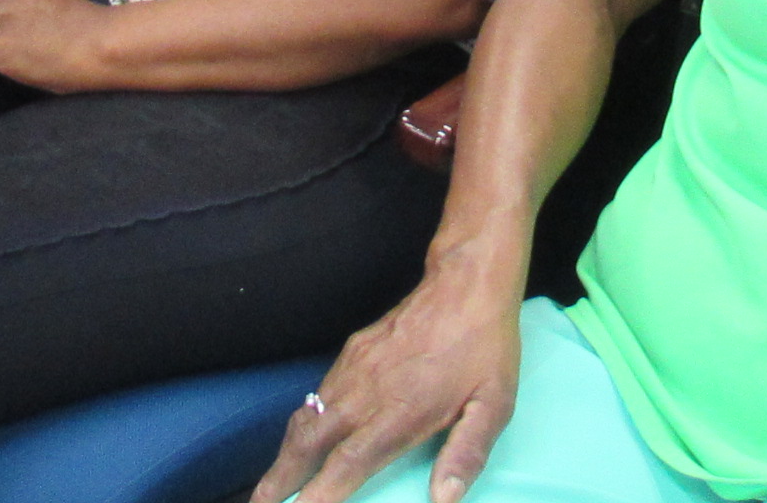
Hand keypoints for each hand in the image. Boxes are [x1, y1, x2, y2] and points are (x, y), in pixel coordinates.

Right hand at [250, 255, 525, 502]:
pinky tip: (304, 437)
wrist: (465, 284)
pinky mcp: (353, 349)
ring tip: (273, 481)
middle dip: (280, 476)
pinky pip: (318, 392)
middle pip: (310, 441)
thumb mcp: (493, 404)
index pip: (349, 461)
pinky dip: (302, 421)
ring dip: (287, 451)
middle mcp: (368, 391)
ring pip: (307, 415)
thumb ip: (467, 453)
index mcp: (401, 411)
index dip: (320, 491)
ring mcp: (355, 367)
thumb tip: (444, 499)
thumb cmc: (484, 348)